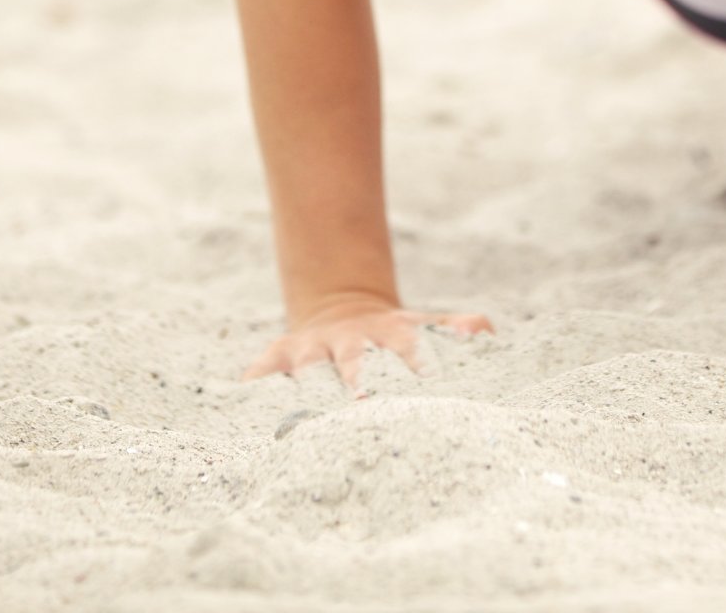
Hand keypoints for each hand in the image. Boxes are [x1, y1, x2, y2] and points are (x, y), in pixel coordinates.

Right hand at [239, 296, 494, 396]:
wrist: (342, 310)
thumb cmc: (395, 337)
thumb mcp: (428, 326)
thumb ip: (458, 328)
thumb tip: (482, 329)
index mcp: (391, 333)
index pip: (406, 347)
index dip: (415, 362)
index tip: (424, 380)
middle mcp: (348, 341)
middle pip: (352, 361)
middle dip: (357, 381)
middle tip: (362, 404)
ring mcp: (310, 349)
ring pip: (304, 368)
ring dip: (306, 386)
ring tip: (303, 416)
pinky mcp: (276, 358)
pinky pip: (259, 375)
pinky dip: (252, 388)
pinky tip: (244, 405)